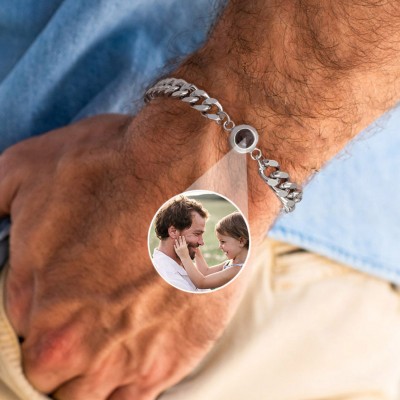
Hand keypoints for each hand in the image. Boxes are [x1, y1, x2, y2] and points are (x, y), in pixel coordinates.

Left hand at [0, 113, 245, 399]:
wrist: (199, 174)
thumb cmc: (119, 168)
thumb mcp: (30, 168)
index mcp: (35, 308)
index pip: (17, 343)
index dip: (36, 320)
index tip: (57, 303)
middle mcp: (78, 348)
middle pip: (52, 376)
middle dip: (60, 349)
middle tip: (86, 314)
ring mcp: (130, 360)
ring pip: (89, 393)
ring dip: (93, 369)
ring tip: (110, 331)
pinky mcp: (173, 360)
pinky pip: (132, 398)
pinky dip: (125, 384)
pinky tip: (131, 352)